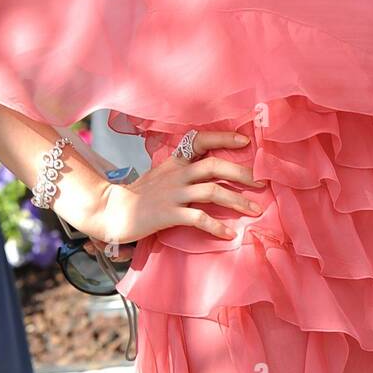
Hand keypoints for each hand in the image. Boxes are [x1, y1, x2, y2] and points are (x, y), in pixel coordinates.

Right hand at [90, 128, 265, 246]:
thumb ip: (180, 170)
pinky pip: (198, 218)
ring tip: (255, 210)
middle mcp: (176, 174)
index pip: (200, 141)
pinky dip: (216, 225)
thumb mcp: (160, 175)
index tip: (244, 140)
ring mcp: (173, 194)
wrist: (111, 210)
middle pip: (214, 166)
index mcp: (174, 162)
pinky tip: (229, 234)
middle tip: (261, 181)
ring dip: (237, 200)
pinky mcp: (169, 214)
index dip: (223, 138)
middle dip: (242, 173)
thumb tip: (205, 170)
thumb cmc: (138, 195)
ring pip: (212, 191)